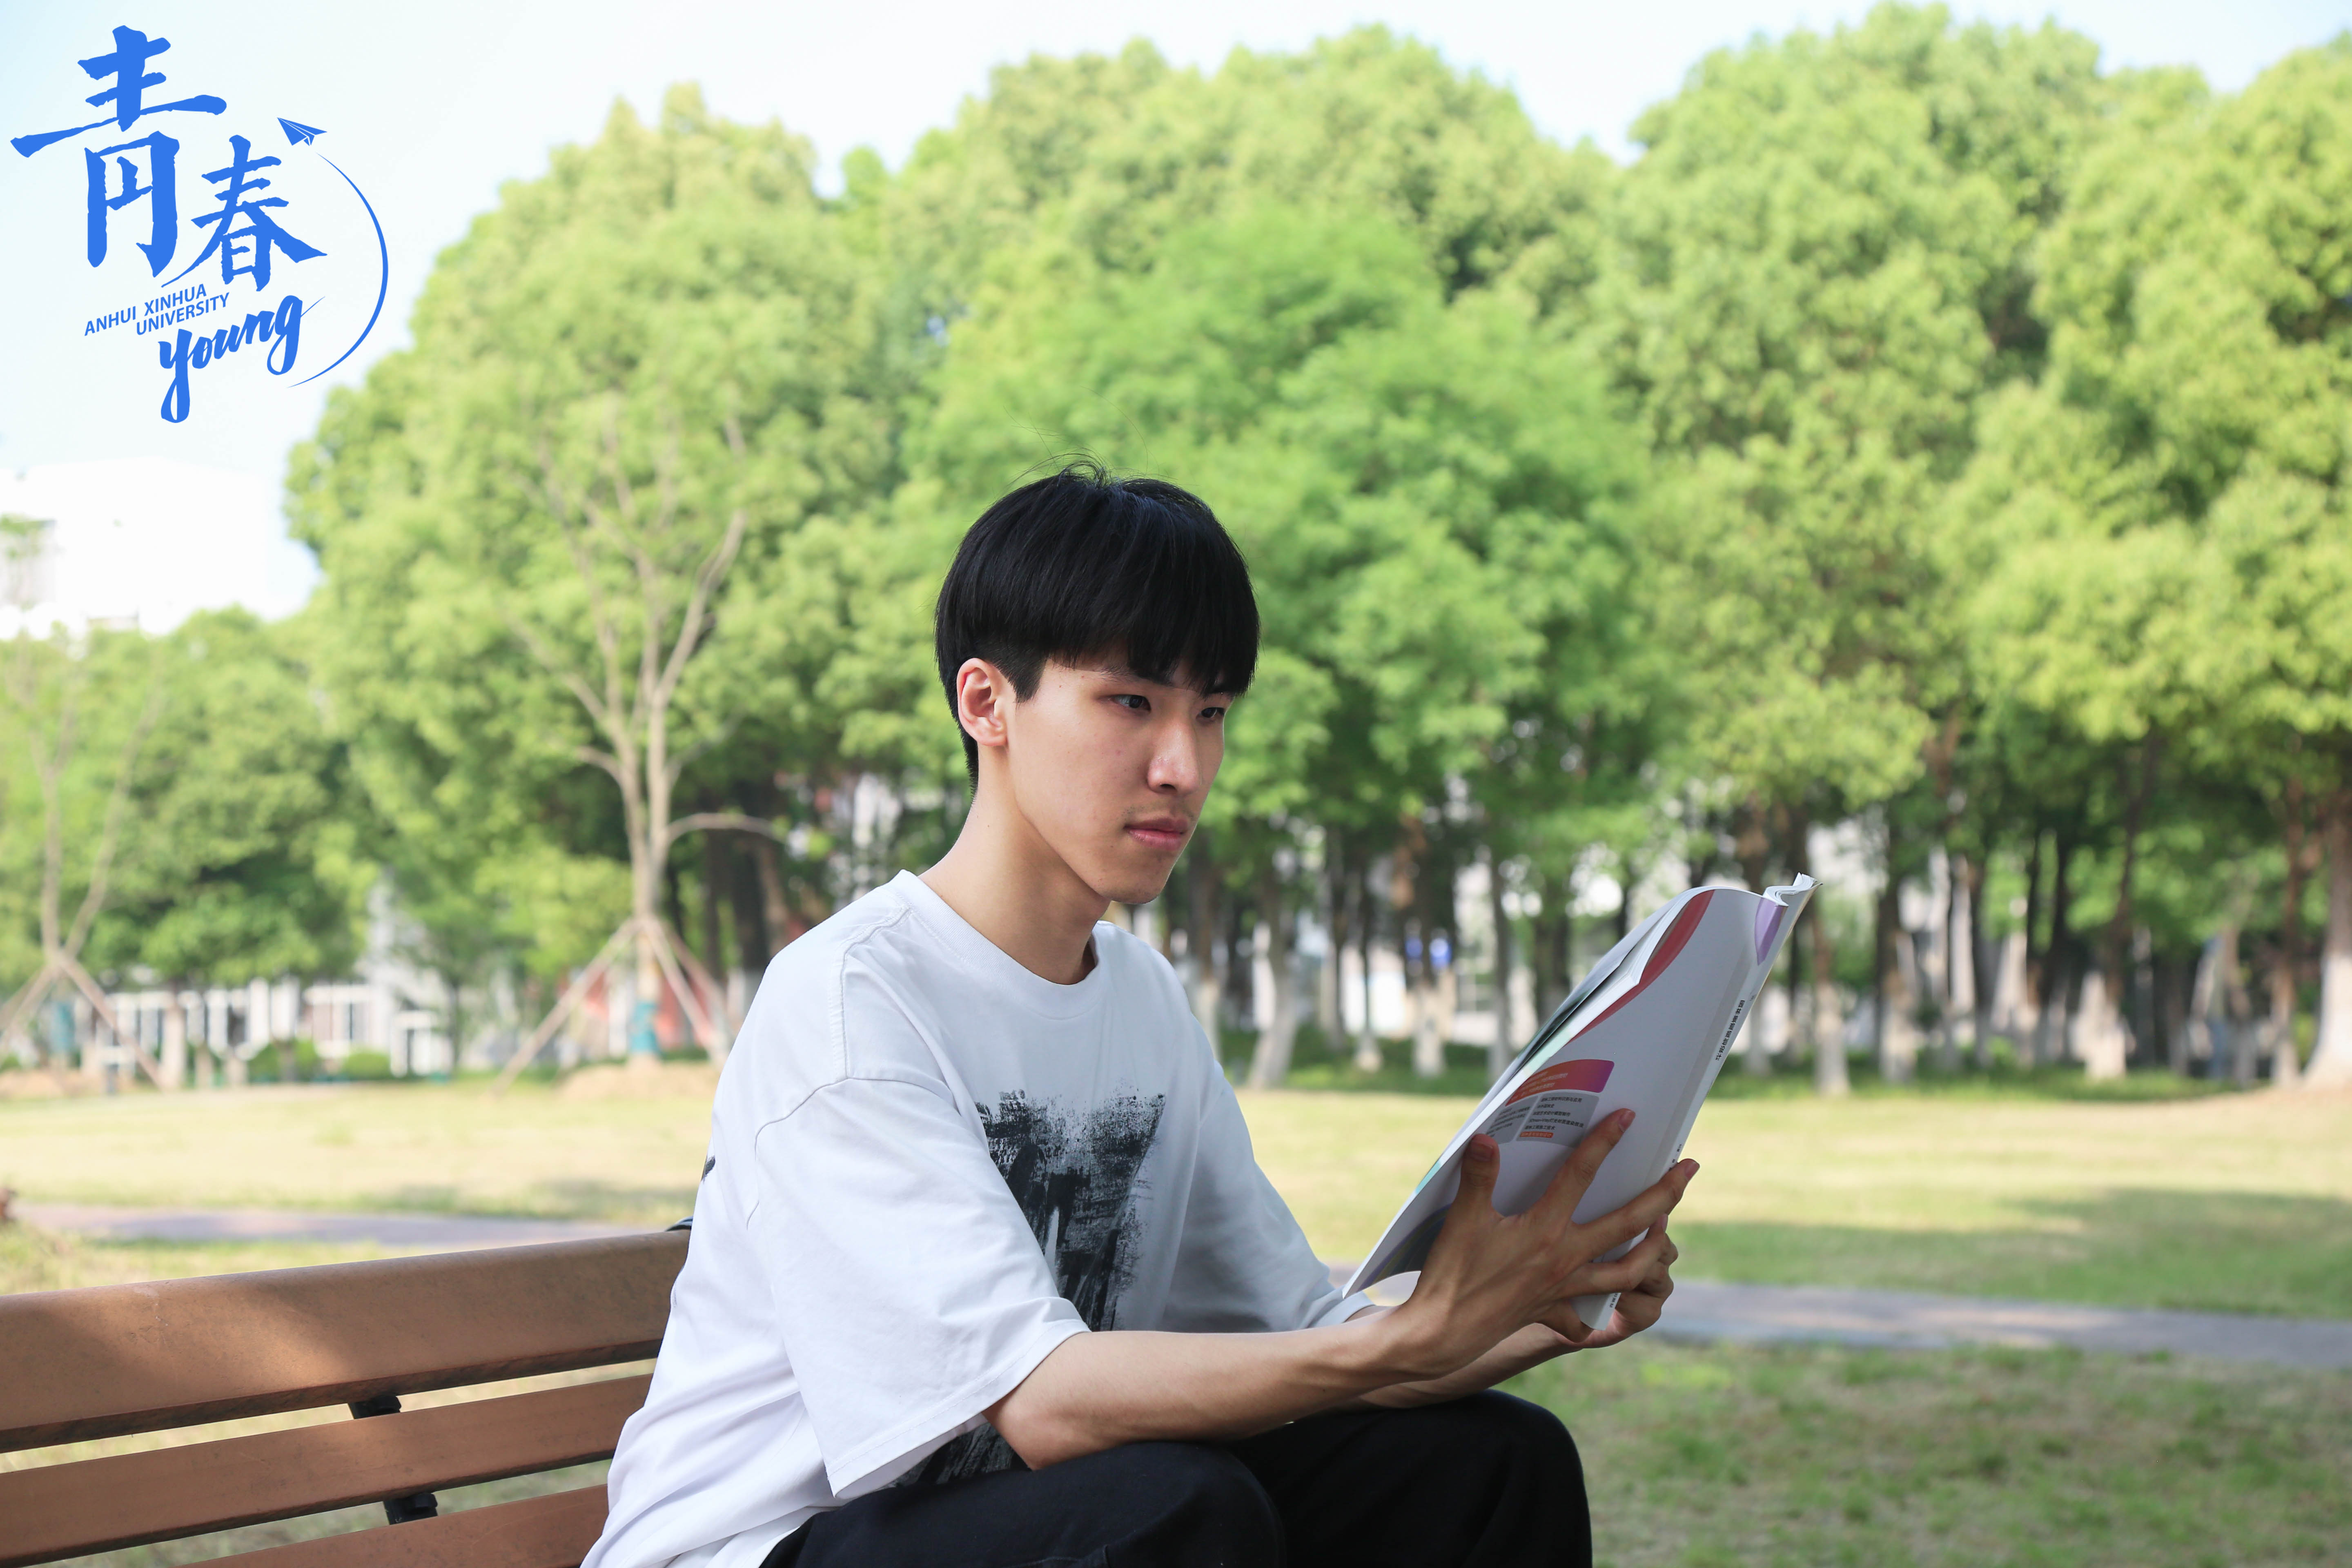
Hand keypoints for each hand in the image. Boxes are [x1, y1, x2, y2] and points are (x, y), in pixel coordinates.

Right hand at [1382, 1108, 1697, 1380]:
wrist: (1442, 1334)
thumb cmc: (1452, 1274)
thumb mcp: (1461, 1220)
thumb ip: (1477, 1177)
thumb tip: (1483, 1137)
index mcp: (1545, 1229)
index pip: (1580, 1176)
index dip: (1603, 1142)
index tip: (1626, 1117)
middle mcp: (1565, 1258)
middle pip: (1628, 1223)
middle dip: (1664, 1193)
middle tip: (1689, 1168)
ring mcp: (1565, 1288)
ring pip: (1628, 1270)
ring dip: (1653, 1248)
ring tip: (1666, 1230)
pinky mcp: (1553, 1310)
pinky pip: (1590, 1314)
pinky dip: (1604, 1309)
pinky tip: (1612, 1302)